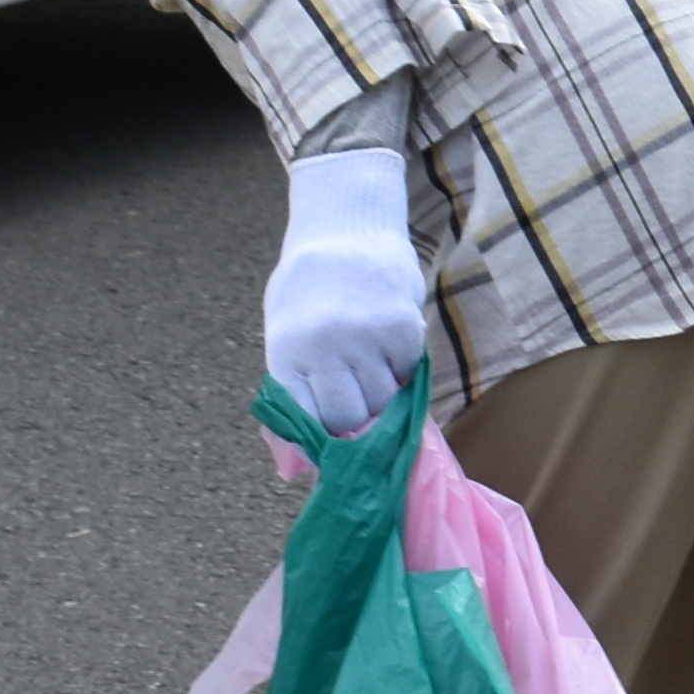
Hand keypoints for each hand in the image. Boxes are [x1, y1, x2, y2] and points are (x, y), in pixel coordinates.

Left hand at [264, 147, 433, 438]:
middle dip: (355, 420)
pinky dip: (401, 368)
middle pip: (350, 419)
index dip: (324, 438)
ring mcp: (367, 339)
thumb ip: (292, 395)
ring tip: (371, 367)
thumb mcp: (285, 335)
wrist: (347, 226)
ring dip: (382, 394)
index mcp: (288, 353)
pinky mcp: (404, 329)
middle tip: (357, 401)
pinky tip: (388, 343)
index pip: (310, 423)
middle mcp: (326, 349)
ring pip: (384, 401)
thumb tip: (295, 467)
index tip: (335, 441)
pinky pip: (408, 374)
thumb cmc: (308, 287)